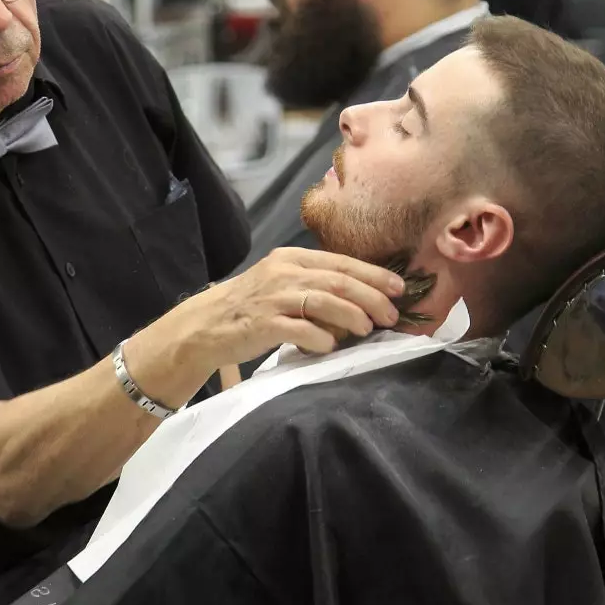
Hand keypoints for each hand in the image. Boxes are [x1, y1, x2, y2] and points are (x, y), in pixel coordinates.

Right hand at [180, 245, 406, 369]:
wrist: (206, 324)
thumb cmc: (251, 305)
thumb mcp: (282, 283)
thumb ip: (316, 285)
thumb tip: (362, 302)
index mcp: (292, 258)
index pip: (342, 263)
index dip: (374, 275)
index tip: (399, 288)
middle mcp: (284, 273)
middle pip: (339, 281)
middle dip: (371, 297)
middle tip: (391, 314)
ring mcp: (273, 298)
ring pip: (324, 302)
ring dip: (351, 316)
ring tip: (368, 329)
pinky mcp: (263, 324)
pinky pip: (299, 330)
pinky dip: (320, 338)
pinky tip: (330, 346)